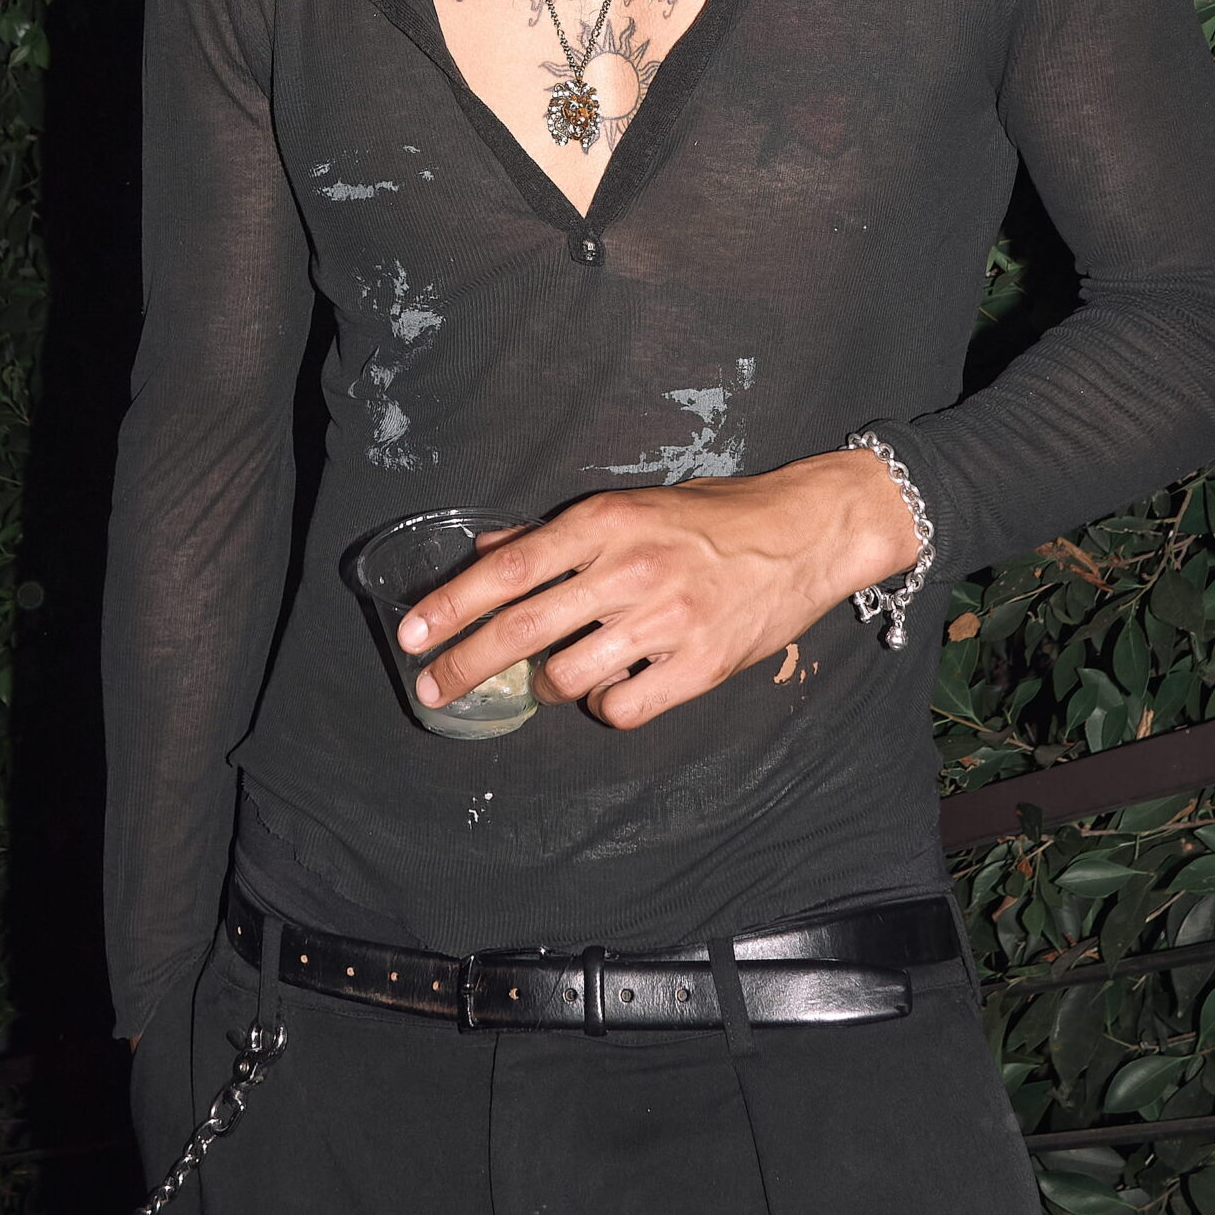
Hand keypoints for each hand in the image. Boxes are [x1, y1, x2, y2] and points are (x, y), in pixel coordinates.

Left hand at [396, 449, 920, 730]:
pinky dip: (603, 704)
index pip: (508, 569)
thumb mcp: (629, 508)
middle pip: (521, 629)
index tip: (411, 634)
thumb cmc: (710, 518)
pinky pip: (620, 707)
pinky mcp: (698, 667)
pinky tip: (612, 686)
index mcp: (604, 523)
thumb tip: (485, 551)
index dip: (451, 605)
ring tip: (554, 677)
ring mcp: (664, 621)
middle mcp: (628, 569)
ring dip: (546, 686)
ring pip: (566, 677)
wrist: (802, 532)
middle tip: (430, 689)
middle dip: (463, 666)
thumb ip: (554, 534)